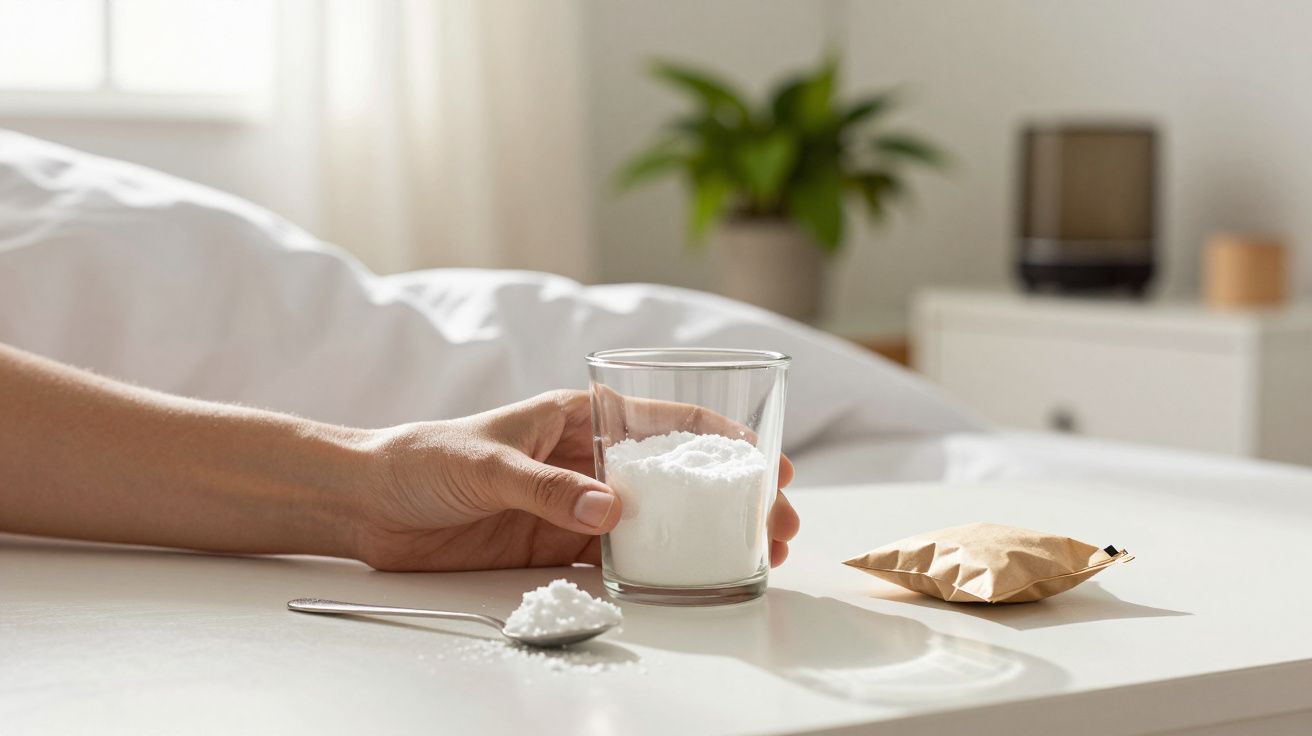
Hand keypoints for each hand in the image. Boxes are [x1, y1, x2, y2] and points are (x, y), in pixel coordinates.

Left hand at [352, 390, 798, 571]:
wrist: (368, 503)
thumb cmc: (421, 457)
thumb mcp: (485, 463)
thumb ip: (546, 489)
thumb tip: (610, 512)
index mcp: (578, 417)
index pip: (665, 419)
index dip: (723, 439)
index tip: (766, 461)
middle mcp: (587, 459)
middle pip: (674, 476)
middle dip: (728, 497)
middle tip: (774, 523)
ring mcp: (576, 503)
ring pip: (654, 520)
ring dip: (699, 537)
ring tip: (748, 556)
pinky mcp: (556, 543)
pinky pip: (615, 558)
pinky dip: (651, 569)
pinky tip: (684, 581)